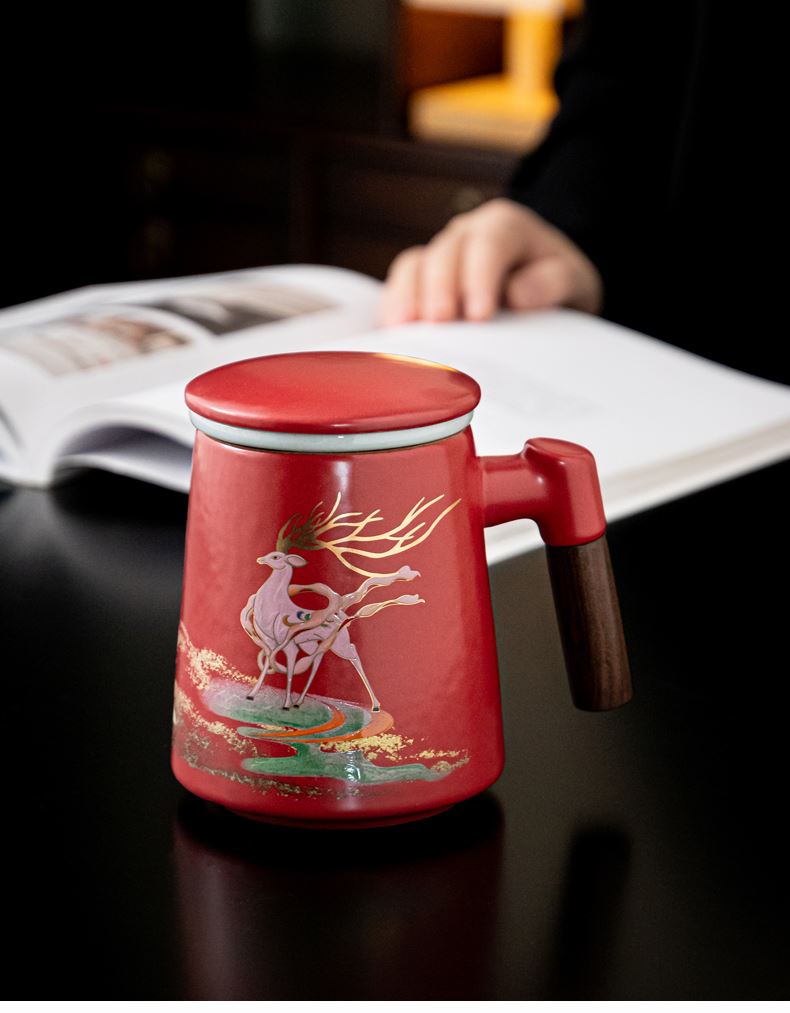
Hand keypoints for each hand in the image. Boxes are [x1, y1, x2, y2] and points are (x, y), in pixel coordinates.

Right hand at [378, 198, 602, 325]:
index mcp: (505, 226)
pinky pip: (399, 286)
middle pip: (444, 253)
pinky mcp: (420, 280)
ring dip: (408, 297)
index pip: (488, 244)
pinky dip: (393, 307)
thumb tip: (518, 295)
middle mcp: (466, 234)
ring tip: (405, 329)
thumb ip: (555, 282)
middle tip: (439, 322)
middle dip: (440, 288)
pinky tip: (393, 333)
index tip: (479, 315)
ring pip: (414, 266)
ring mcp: (439, 255)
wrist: (542, 286)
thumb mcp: (575, 281)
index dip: (480, 277)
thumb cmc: (555, 285)